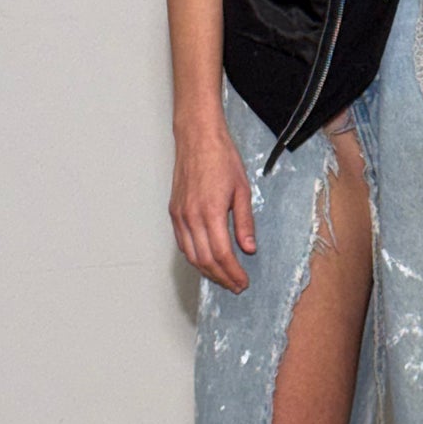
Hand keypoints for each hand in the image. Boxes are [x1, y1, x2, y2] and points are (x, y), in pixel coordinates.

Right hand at [171, 122, 256, 292]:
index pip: (222, 254)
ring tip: (223, 277)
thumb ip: (245, 222)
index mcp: (211, 212)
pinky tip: (206, 260)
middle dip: (221, 277)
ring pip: (191, 255)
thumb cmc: (221, 158)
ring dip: (207, 271)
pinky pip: (182, 243)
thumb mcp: (242, 190)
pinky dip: (194, 257)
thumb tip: (248, 248)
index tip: (242, 281)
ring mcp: (180, 215)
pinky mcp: (174, 211)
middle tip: (235, 285)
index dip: (233, 272)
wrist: (198, 138)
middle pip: (205, 260)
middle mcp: (191, 216)